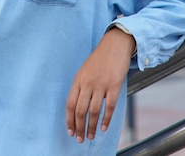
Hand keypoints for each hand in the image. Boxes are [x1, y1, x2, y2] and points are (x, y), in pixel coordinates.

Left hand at [66, 27, 134, 143]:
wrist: (115, 45)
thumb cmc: (100, 58)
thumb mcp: (85, 70)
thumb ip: (81, 86)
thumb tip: (78, 107)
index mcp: (78, 79)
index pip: (70, 104)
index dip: (69, 120)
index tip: (70, 131)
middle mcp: (87, 83)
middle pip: (80, 110)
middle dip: (79, 127)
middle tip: (80, 139)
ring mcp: (101, 85)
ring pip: (93, 111)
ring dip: (92, 127)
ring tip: (91, 136)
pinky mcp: (114, 86)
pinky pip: (108, 107)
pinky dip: (106, 119)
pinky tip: (104, 128)